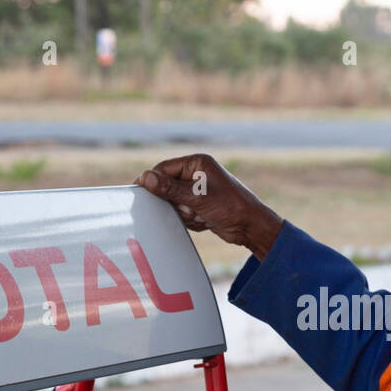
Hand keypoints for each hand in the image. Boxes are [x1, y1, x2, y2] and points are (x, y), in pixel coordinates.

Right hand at [136, 153, 283, 260]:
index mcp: (197, 163)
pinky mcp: (198, 205)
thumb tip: (145, 178)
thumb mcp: (198, 198)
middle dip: (176, 203)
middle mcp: (196, 174)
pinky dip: (190, 220)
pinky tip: (205, 221)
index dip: (152, 181)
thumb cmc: (231, 207)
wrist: (250, 227)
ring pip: (173, 203)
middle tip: (189, 209)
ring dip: (185, 213)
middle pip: (166, 188)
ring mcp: (197, 190)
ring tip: (202, 215)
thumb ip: (170, 189)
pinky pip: (182, 213)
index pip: (164, 169)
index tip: (140, 193)